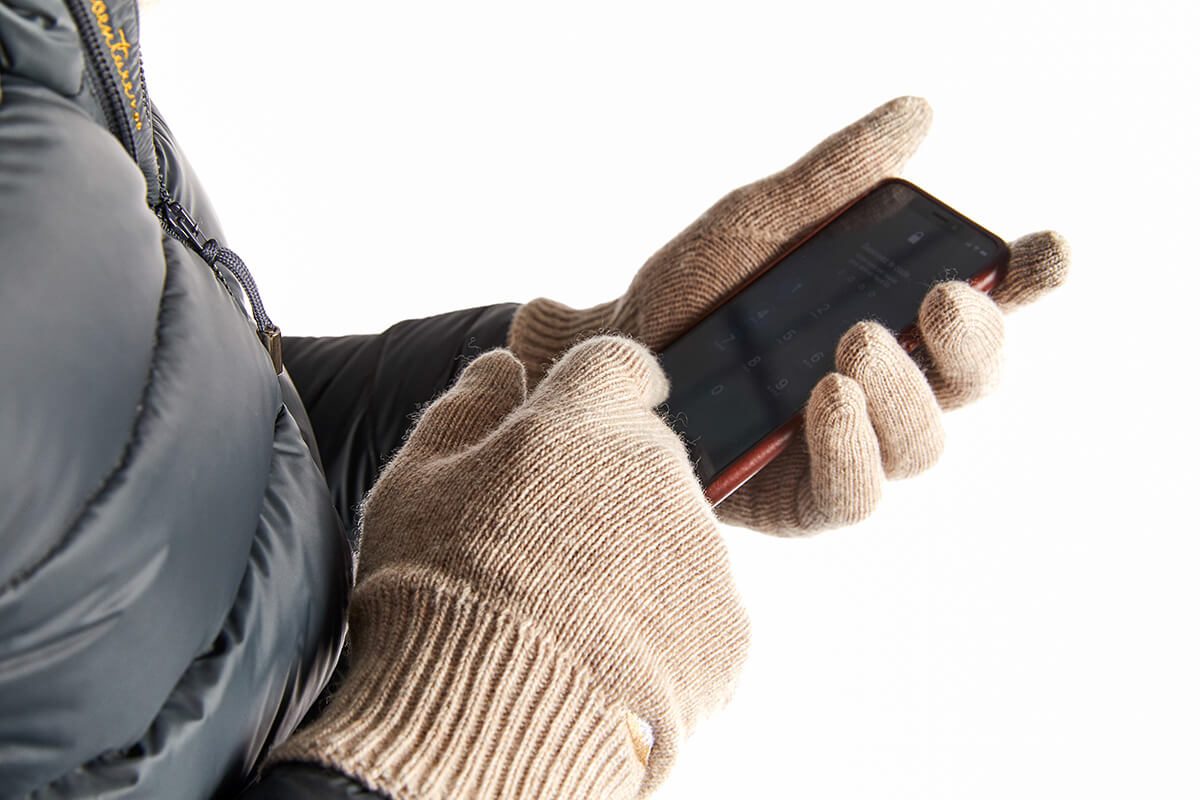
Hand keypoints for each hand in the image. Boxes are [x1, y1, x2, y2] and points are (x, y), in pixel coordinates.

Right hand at [269, 338, 749, 798]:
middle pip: (645, 455)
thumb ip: (463, 410)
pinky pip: (698, 609)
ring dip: (634, 560)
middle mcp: (660, 467)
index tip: (584, 419)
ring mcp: (703, 549)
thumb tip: (501, 366)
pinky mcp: (729, 627)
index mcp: (586, 418)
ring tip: (568, 621)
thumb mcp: (415, 485)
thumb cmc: (437, 593)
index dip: (598, 389)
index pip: (618, 365)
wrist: (490, 722)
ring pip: (674, 534)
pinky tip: (606, 661)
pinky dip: (661, 628)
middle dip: (605, 486)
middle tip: (545, 550)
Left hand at [507, 96, 1068, 535]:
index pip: (984, 303)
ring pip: (925, 444)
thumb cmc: (690, 293)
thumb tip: (917, 112)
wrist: (607, 359)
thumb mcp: (755, 223)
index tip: (1046, 252)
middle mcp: (885, 386)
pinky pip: (856, 494)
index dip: (1027, 282)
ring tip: (856, 343)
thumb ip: (832, 178)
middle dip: (972, 342)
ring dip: (905, 393)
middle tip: (936, 299)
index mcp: (890, 315)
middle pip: (972, 381)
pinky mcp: (803, 500)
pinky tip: (827, 400)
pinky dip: (853, 448)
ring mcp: (849, 447)